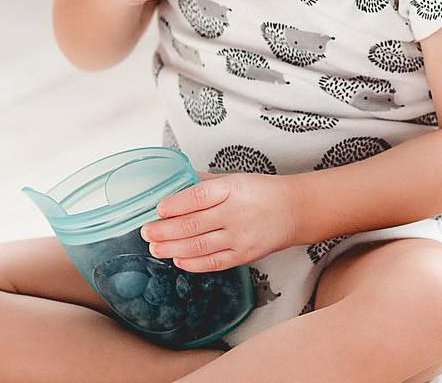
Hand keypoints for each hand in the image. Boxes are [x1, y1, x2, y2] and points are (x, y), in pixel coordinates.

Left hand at [140, 171, 297, 271]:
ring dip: (172, 248)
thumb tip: (177, 181)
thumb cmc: (264, 191)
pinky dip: (193, 263)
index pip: (197, 197)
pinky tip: (178, 259)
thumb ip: (206, 182)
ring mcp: (240, 237)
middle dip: (164, 230)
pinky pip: (213, 262)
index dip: (175, 205)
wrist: (295, 210)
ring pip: (199, 246)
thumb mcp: (235, 178)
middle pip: (193, 225)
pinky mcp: (244, 255)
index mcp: (232, 188)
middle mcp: (235, 213)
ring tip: (155, 246)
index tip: (158, 209)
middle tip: (146, 231)